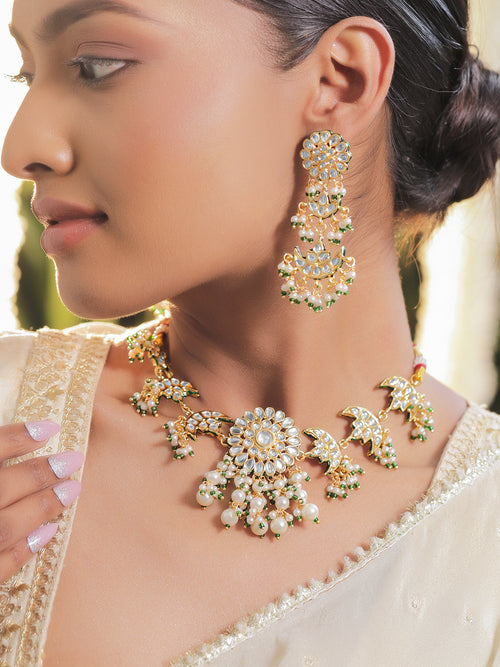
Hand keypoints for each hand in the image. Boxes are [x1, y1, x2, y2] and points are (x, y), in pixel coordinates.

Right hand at [0, 421, 82, 583]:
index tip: (51, 428)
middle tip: (73, 459)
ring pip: (5, 527)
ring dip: (41, 507)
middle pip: (1, 487)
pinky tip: (51, 532)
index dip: (17, 437)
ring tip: (71, 490)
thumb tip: (29, 438)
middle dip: (38, 474)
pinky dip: (25, 549)